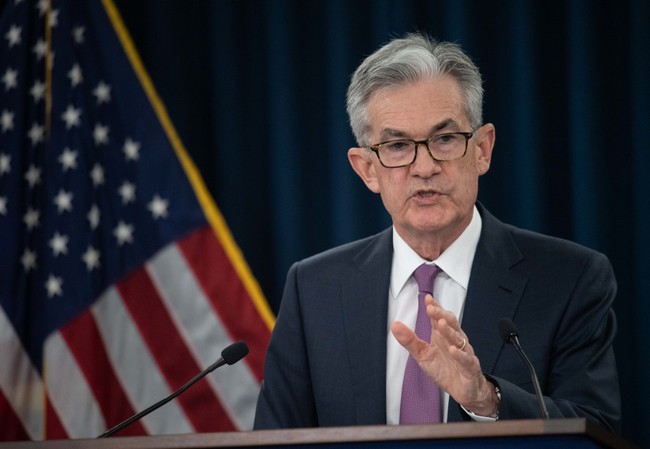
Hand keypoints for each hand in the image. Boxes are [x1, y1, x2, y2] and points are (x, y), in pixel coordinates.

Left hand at [390, 294, 497, 415]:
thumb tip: (394, 325)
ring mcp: (463, 353)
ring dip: (449, 331)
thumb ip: (410, 340)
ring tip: (440, 324)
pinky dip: (459, 354)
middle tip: (431, 308)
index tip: (427, 299)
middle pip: (450, 324)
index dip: (434, 308)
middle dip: (441, 315)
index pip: (439, 318)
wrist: (463, 390)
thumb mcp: (423, 354)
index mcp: (442, 336)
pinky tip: (452, 349)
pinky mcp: (470, 367)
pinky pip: (466, 359)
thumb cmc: (444, 369)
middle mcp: (454, 341)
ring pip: (458, 339)